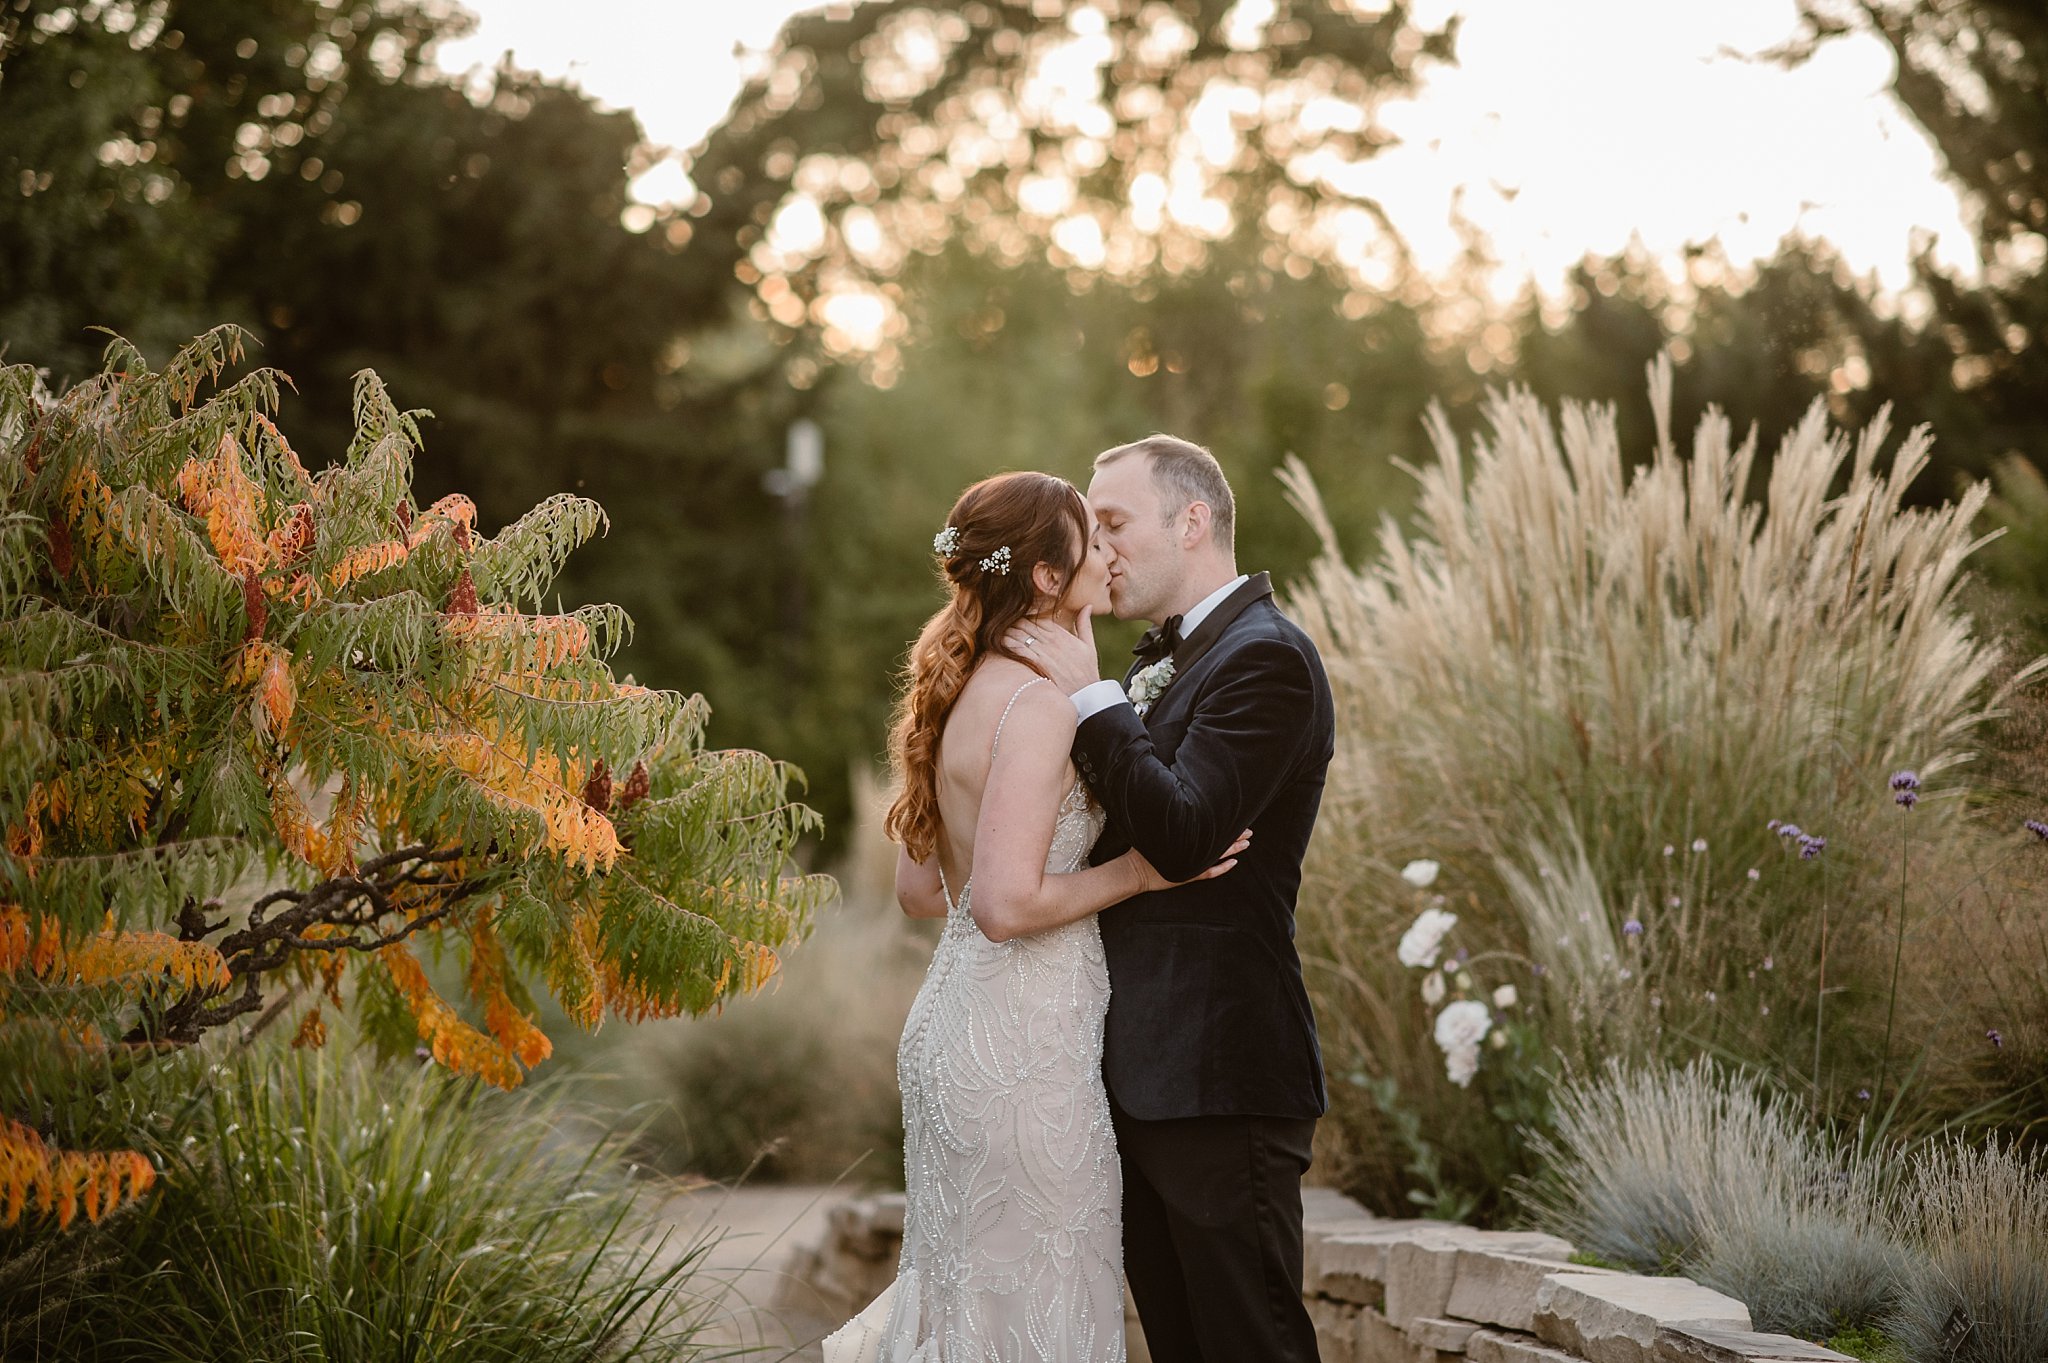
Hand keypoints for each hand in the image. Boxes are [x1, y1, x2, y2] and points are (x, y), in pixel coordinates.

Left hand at [1003, 605, 1101, 695]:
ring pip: (1020, 634)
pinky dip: (1009, 644)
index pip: (1039, 616)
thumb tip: (1087, 605)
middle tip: (1003, 621)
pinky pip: (1019, 650)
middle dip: (1014, 620)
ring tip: (999, 631)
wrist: (1086, 694)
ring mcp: (1045, 652)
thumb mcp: (1089, 645)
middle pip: (1026, 623)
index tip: (1018, 614)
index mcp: (1062, 633)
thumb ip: (1085, 624)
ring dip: (1009, 631)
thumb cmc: (1087, 671)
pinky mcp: (1038, 664)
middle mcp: (1052, 640)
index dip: (1027, 613)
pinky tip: (1001, 642)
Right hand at [1125, 829, 1251, 894]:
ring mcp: (1193, 864)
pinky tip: (1234, 863)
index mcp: (1186, 836)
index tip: (1237, 817)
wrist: (1135, 870)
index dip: (1226, 825)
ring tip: (1247, 843)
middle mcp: (1192, 849)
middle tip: (1250, 830)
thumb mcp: (1154, 828)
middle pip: (1219, 841)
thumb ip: (1167, 818)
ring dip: (1234, 849)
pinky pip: (1211, 872)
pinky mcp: (1190, 876)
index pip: (1211, 829)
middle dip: (1236, 835)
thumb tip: (1173, 802)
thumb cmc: (1142, 849)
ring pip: (1219, 855)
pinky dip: (1224, 867)